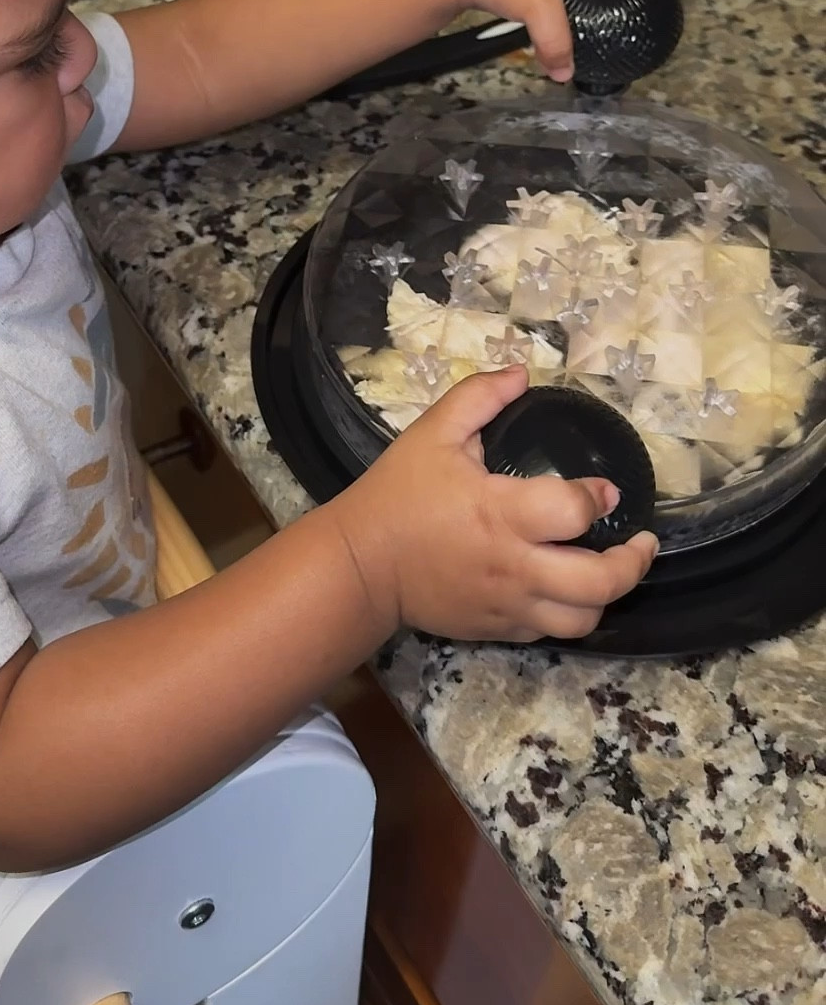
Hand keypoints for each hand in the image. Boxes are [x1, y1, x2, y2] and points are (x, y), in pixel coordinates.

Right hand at [332, 366, 657, 644]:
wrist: (361, 564)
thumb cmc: (398, 495)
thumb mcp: (432, 433)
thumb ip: (479, 397)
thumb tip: (521, 372)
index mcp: (501, 513)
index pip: (575, 512)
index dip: (599, 498)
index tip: (605, 491)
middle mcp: (514, 566)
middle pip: (599, 582)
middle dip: (633, 563)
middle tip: (641, 542)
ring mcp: (508, 604)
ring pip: (584, 618)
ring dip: (607, 595)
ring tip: (613, 571)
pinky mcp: (498, 629)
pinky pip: (551, 632)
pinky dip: (570, 612)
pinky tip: (568, 589)